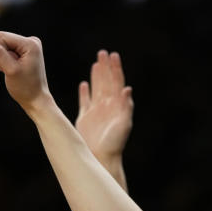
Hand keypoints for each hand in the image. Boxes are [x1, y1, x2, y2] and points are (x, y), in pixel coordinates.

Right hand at [0, 31, 52, 112]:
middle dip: (3, 56)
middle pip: (3, 41)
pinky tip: (16, 70)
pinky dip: (8, 62)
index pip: (2, 37)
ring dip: (5, 60)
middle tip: (13, 70)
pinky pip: (7, 51)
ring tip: (15, 71)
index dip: (1, 52)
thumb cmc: (25, 87)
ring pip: (4, 46)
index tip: (12, 66)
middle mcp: (32, 41)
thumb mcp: (10, 70)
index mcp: (31, 43)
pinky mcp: (25, 51)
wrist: (35, 99)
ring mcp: (29, 46)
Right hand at [76, 50, 133, 166]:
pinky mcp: (86, 119)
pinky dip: (84, 93)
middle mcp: (107, 107)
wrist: (101, 158)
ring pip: (96, 89)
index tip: (113, 55)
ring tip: (96, 63)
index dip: (115, 69)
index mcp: (117, 106)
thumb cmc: (114, 144)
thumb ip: (126, 107)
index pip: (117, 83)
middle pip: (106, 82)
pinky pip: (85, 102)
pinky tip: (84, 84)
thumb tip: (127, 89)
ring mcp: (96, 112)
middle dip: (105, 67)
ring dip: (96, 76)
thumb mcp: (123, 124)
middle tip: (103, 52)